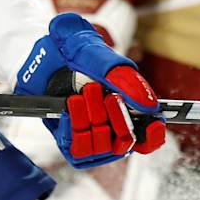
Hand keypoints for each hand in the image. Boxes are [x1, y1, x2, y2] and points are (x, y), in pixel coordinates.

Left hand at [15, 14, 166, 167]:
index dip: (153, 136)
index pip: (148, 139)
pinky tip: (70, 106)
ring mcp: (89, 136)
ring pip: (101, 145)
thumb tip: (150, 106)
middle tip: (102, 93)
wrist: (45, 51)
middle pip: (126, 142)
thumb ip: (127, 80)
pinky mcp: (68, 141)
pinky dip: (74, 127)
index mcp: (128, 111)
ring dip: (92, 118)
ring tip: (81, 94)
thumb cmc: (79, 53)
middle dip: (116, 117)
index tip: (152, 123)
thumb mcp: (104, 60)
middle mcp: (110, 128)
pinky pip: (76, 148)